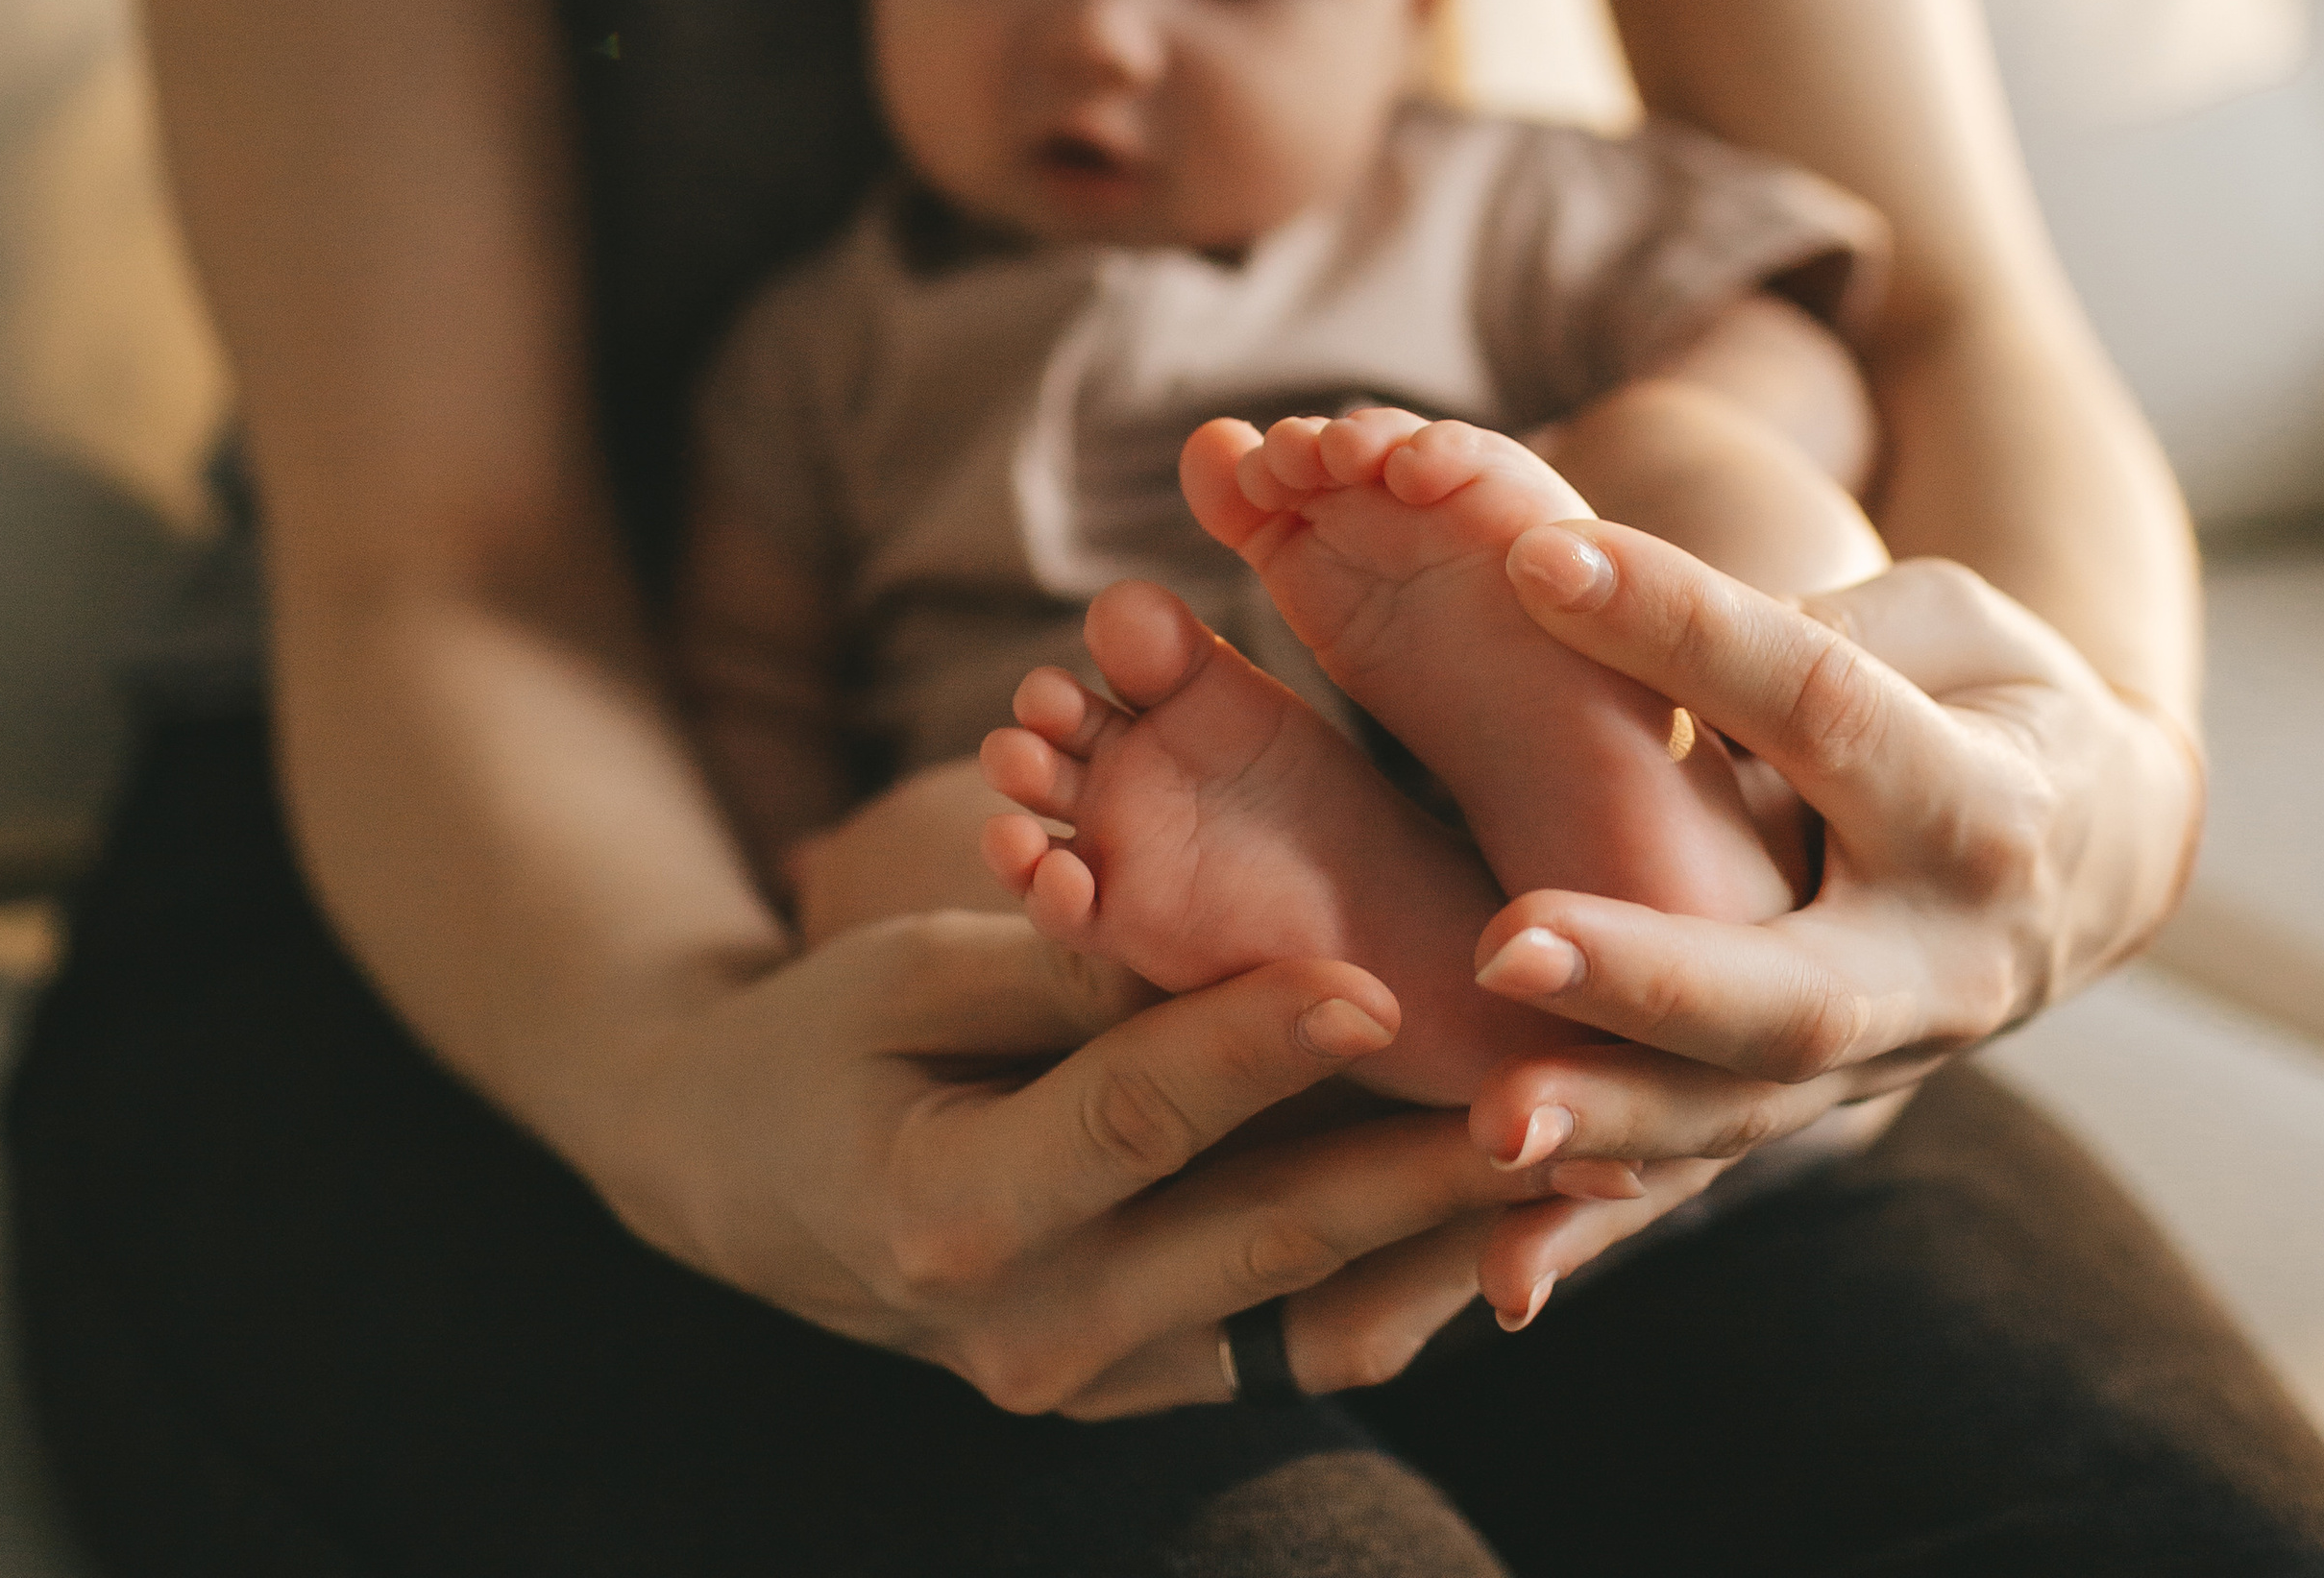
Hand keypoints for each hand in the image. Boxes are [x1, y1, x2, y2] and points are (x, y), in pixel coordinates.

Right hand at [611, 908, 1704, 1411]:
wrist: (737, 1177)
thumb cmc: (820, 1039)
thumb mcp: (911, 972)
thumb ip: (1061, 969)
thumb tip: (1211, 936)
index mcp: (950, 1210)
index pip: (1132, 1118)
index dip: (1254, 1048)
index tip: (1374, 984)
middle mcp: (1028, 1327)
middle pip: (1256, 1234)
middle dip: (1424, 1167)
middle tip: (1565, 1103)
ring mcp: (1086, 1381)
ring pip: (1301, 1299)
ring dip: (1445, 1227)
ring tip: (1586, 1157)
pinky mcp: (1135, 1386)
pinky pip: (1283, 1327)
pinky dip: (1387, 1264)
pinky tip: (1501, 1201)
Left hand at [1459, 524, 2204, 1186]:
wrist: (2092, 847)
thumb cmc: (1988, 693)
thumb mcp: (1947, 624)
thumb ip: (1825, 637)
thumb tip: (1665, 641)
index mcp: (1979, 800)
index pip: (1815, 704)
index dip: (1679, 625)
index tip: (1534, 557)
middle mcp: (1940, 959)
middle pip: (1796, 985)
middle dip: (1650, 974)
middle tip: (1506, 940)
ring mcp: (1880, 1062)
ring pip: (1741, 1115)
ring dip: (1610, 1126)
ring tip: (1487, 1124)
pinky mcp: (1812, 1114)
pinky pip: (1700, 1185)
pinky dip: (1600, 1240)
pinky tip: (1501, 1282)